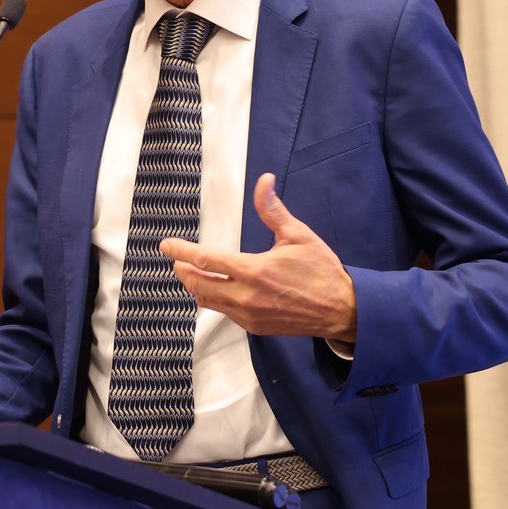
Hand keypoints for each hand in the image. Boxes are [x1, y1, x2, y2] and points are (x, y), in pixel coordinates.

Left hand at [159, 173, 357, 340]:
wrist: (341, 310)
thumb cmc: (322, 271)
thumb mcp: (298, 235)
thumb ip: (273, 210)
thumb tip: (264, 181)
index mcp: (254, 271)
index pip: (205, 260)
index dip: (181, 251)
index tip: (166, 245)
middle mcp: (247, 296)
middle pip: (198, 283)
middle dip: (182, 270)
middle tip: (176, 260)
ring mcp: (250, 315)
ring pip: (208, 301)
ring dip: (195, 286)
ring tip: (190, 273)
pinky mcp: (255, 327)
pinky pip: (225, 313)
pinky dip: (214, 299)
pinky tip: (216, 289)